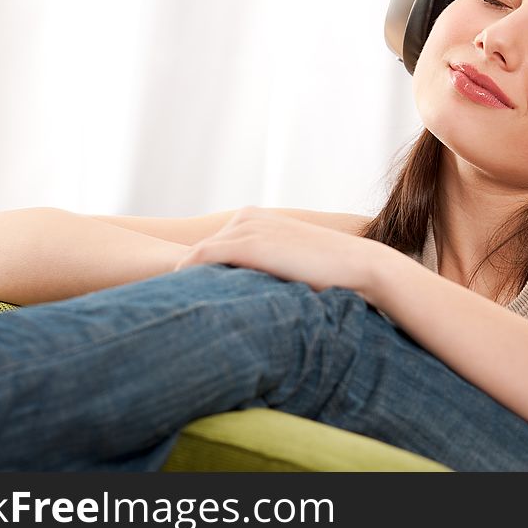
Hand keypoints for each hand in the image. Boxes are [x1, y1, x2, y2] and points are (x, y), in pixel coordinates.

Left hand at [174, 206, 382, 302]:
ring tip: (172, 309)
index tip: (185, 300)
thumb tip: (242, 296)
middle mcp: (245, 218)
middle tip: (170, 307)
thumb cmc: (328, 274)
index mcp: (253, 218)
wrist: (356, 266)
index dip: (196, 273)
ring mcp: (245, 229)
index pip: (210, 246)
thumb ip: (262, 268)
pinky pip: (201, 259)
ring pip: (196, 256)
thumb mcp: (287, 262)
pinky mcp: (248, 245)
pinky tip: (182, 301)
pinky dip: (187, 277)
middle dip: (186, 277)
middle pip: (199, 250)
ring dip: (183, 281)